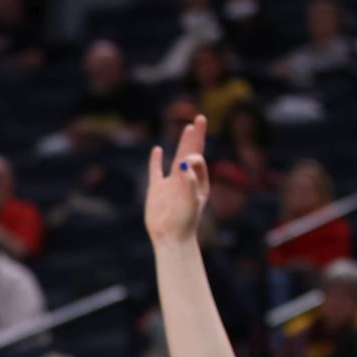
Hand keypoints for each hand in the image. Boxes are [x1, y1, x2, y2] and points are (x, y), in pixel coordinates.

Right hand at [140, 115, 209, 247]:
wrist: (170, 237)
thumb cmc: (184, 222)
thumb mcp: (190, 200)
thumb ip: (189, 180)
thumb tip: (184, 161)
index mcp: (198, 181)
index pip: (198, 158)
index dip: (194, 152)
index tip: (188, 160)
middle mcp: (186, 179)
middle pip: (191, 152)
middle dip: (196, 136)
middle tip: (200, 118)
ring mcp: (171, 183)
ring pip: (177, 157)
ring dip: (183, 143)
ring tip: (188, 128)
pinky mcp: (157, 189)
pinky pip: (156, 171)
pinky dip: (156, 160)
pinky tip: (157, 150)